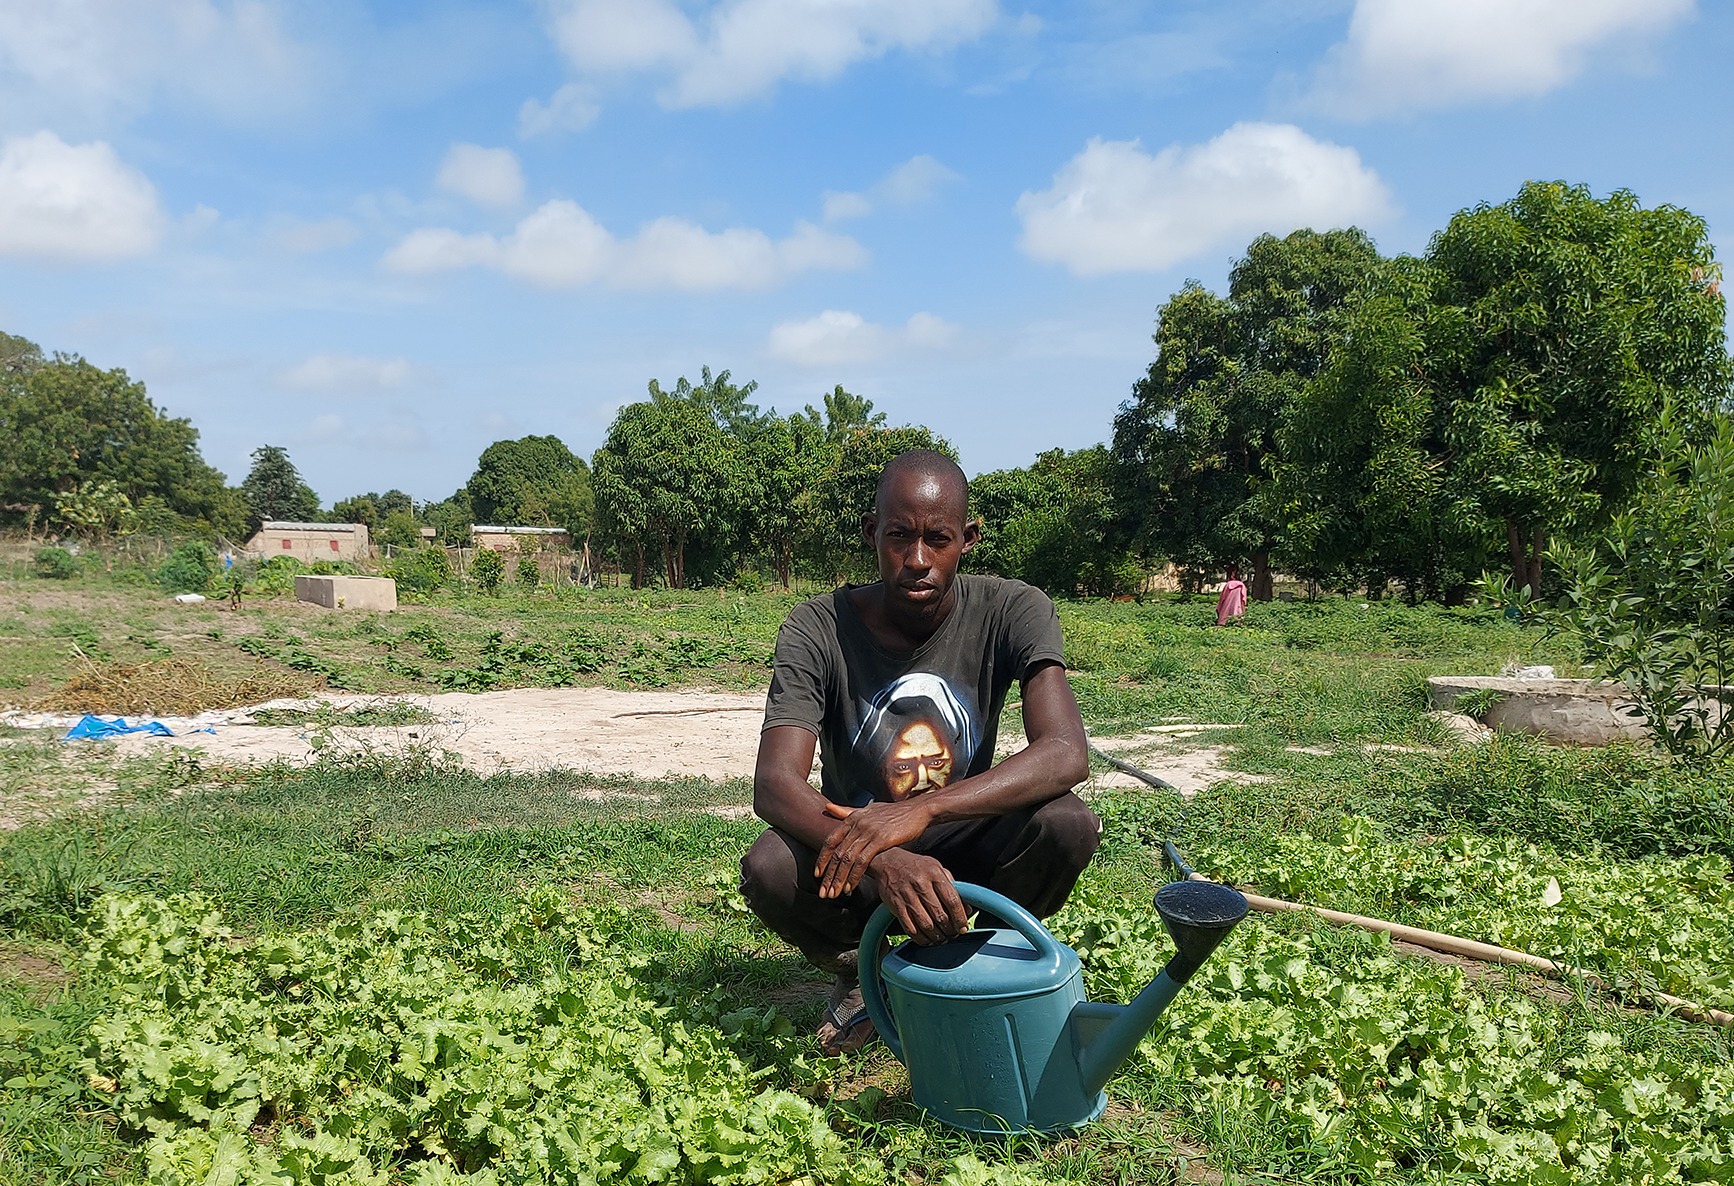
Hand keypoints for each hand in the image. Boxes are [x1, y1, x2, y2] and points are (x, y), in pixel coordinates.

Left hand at [816, 799, 930, 898]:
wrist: (918, 811)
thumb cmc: (894, 813)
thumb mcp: (868, 809)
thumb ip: (847, 811)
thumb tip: (827, 808)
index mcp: (852, 818)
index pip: (830, 841)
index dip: (822, 859)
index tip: (817, 874)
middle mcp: (857, 824)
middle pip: (836, 853)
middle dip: (828, 875)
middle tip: (823, 892)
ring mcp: (868, 832)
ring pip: (846, 859)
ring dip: (838, 879)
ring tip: (834, 894)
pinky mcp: (880, 840)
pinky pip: (862, 861)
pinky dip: (854, 876)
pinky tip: (850, 887)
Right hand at [863, 848, 968, 945]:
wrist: (887, 860)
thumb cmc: (916, 865)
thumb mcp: (937, 868)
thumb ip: (953, 886)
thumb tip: (967, 909)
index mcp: (935, 874)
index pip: (952, 900)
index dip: (960, 918)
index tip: (963, 927)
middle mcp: (921, 884)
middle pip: (940, 915)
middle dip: (950, 930)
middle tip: (953, 934)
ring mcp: (907, 896)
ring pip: (926, 925)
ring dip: (937, 937)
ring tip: (942, 939)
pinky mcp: (896, 906)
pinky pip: (910, 929)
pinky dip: (921, 939)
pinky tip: (927, 940)